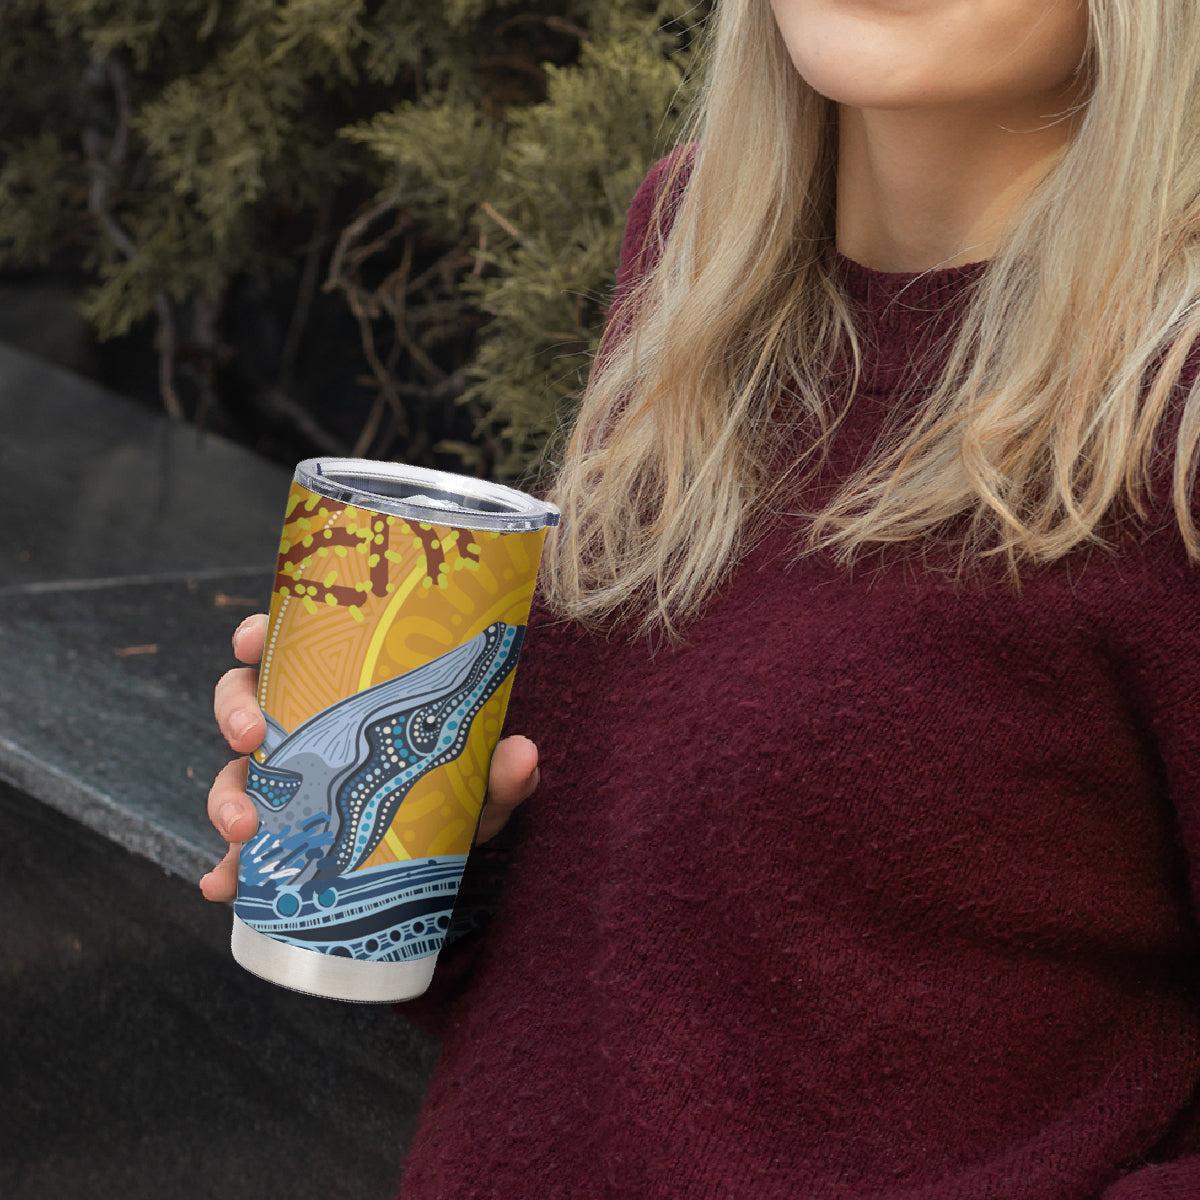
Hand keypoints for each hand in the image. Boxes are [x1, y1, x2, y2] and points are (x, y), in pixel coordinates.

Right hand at [198, 614, 539, 900]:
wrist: (450, 854)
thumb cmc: (458, 793)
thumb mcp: (480, 781)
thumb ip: (501, 770)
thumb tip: (522, 754)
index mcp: (340, 694)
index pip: (288, 649)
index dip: (257, 636)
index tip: (251, 640)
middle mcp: (305, 731)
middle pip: (243, 703)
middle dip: (234, 715)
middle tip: (251, 737)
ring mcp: (288, 784)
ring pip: (235, 774)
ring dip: (226, 797)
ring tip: (242, 829)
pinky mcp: (283, 837)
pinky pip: (241, 851)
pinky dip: (226, 869)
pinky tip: (222, 886)